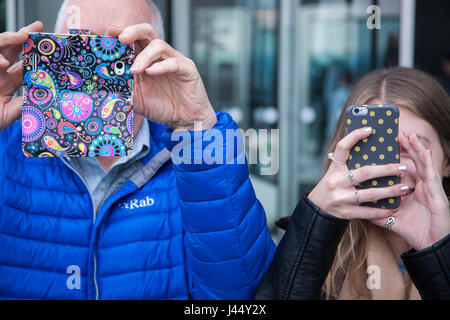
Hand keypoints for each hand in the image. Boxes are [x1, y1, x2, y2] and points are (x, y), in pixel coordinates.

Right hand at [0, 21, 43, 131]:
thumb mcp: (8, 115)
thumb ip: (22, 106)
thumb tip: (44, 100)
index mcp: (8, 83)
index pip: (24, 65)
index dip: (36, 56)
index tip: (50, 49)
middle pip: (12, 49)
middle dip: (24, 36)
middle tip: (37, 27)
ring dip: (10, 39)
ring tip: (23, 35)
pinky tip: (2, 62)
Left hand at [107, 23, 216, 130]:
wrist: (184, 121)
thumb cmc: (162, 108)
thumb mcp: (136, 99)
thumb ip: (122, 90)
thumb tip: (101, 86)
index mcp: (145, 60)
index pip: (132, 39)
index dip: (119, 34)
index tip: (106, 35)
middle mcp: (159, 57)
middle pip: (146, 33)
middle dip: (132, 31)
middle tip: (120, 38)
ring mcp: (174, 61)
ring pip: (159, 45)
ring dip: (144, 56)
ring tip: (134, 70)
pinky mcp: (187, 69)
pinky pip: (174, 63)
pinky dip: (161, 66)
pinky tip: (151, 73)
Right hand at [308, 127, 409, 219]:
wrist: (317, 209)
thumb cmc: (333, 187)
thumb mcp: (336, 173)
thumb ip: (350, 165)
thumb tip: (376, 153)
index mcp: (334, 168)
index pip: (342, 148)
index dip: (354, 136)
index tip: (369, 129)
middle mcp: (336, 181)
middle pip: (365, 172)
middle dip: (387, 170)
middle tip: (403, 168)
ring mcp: (340, 197)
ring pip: (370, 194)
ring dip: (390, 191)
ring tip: (405, 188)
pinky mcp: (345, 212)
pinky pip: (367, 212)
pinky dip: (381, 211)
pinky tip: (393, 208)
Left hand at [371, 133, 449, 250]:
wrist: (431, 245)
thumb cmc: (416, 231)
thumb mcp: (393, 219)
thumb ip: (379, 213)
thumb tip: (362, 210)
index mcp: (413, 189)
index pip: (405, 168)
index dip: (399, 156)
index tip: (389, 145)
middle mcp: (422, 186)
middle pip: (414, 162)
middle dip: (406, 147)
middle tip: (397, 133)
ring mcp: (430, 189)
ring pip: (423, 164)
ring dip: (416, 149)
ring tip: (409, 135)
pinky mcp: (437, 194)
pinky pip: (431, 175)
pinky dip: (428, 162)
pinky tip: (424, 151)